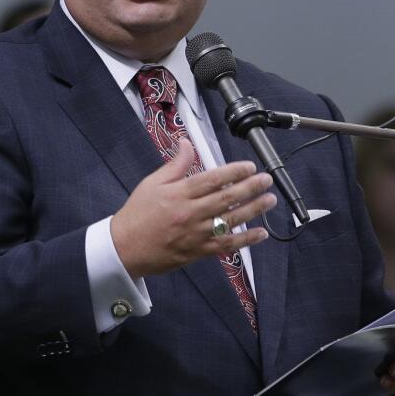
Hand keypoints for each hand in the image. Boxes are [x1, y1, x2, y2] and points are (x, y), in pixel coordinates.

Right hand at [111, 139, 277, 279]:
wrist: (124, 248)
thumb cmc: (138, 214)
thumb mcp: (152, 183)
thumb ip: (175, 164)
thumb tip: (187, 144)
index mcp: (178, 194)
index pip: (211, 180)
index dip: (233, 172)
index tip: (249, 166)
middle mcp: (189, 213)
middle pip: (225, 198)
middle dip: (250, 188)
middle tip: (266, 180)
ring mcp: (195, 234)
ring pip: (230, 220)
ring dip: (253, 210)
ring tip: (270, 200)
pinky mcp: (198, 251)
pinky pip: (226, 245)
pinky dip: (245, 240)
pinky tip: (261, 233)